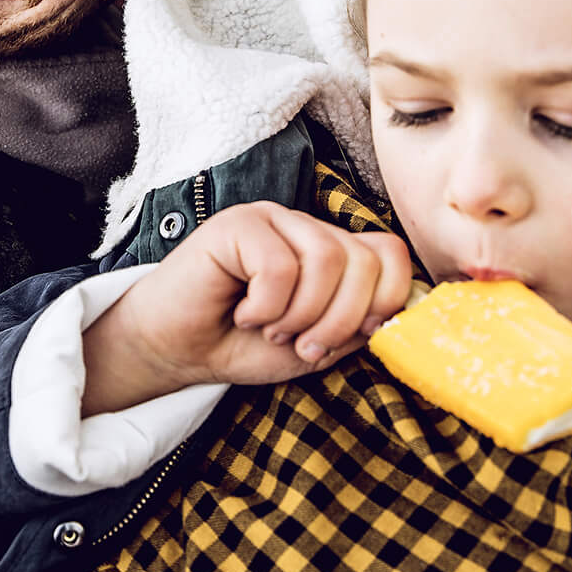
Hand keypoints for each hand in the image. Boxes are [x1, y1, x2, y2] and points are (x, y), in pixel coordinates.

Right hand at [80, 201, 414, 414]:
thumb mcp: (315, 347)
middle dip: (339, 319)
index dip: (383, 301)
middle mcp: (308, 229)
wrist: (177, 351)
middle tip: (303, 345)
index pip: (391, 254)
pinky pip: (279, 265)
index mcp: (334, 253)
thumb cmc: (242, 346)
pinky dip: (266, 306)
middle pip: (363, 261)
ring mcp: (274, 220)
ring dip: (301, 314)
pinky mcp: (238, 223)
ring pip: (326, 259)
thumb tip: (394, 314)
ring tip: (270, 329)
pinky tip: (243, 312)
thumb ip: (357, 327)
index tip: (350, 339)